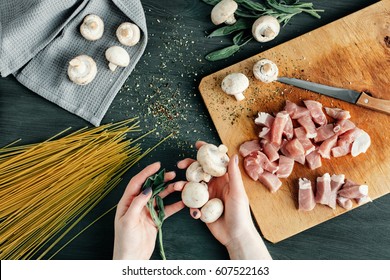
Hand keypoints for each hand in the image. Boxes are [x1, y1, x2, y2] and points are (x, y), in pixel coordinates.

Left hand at [113, 162, 184, 259]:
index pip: (137, 183)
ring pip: (160, 197)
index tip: (157, 165)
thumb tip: (148, 189)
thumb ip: (137, 203)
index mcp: (127, 202)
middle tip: (173, 174)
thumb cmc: (124, 241)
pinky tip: (183, 202)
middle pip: (151, 187)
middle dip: (161, 180)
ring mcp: (147, 212)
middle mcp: (137, 204)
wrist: (131, 259)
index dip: (147, 173)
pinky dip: (175, 206)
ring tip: (180, 186)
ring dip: (170, 191)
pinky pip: (167, 210)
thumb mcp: (128, 220)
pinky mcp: (155, 220)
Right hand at [178, 141, 271, 259]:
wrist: (235, 237)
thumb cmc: (241, 214)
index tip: (197, 145)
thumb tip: (233, 155)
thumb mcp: (238, 193)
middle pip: (200, 172)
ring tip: (178, 187)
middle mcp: (215, 186)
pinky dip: (190, 205)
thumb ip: (234, 175)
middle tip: (179, 165)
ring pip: (192, 187)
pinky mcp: (201, 209)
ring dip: (184, 185)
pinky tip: (195, 212)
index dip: (207, 152)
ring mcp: (207, 197)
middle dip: (189, 167)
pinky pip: (192, 203)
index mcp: (225, 179)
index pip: (215, 162)